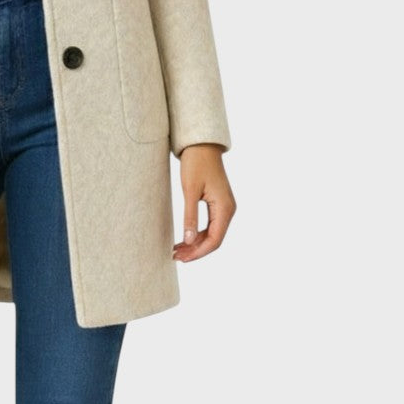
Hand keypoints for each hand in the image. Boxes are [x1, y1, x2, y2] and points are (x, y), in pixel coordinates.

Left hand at [172, 143, 235, 261]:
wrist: (201, 145)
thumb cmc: (196, 163)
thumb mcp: (190, 190)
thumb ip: (190, 216)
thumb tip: (188, 241)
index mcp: (225, 208)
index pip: (214, 240)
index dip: (198, 252)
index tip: (182, 258)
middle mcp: (228, 210)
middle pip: (214, 239)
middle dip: (195, 250)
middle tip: (175, 256)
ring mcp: (224, 207)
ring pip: (211, 233)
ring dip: (195, 243)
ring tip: (177, 250)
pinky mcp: (217, 203)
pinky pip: (209, 224)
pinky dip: (197, 233)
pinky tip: (185, 238)